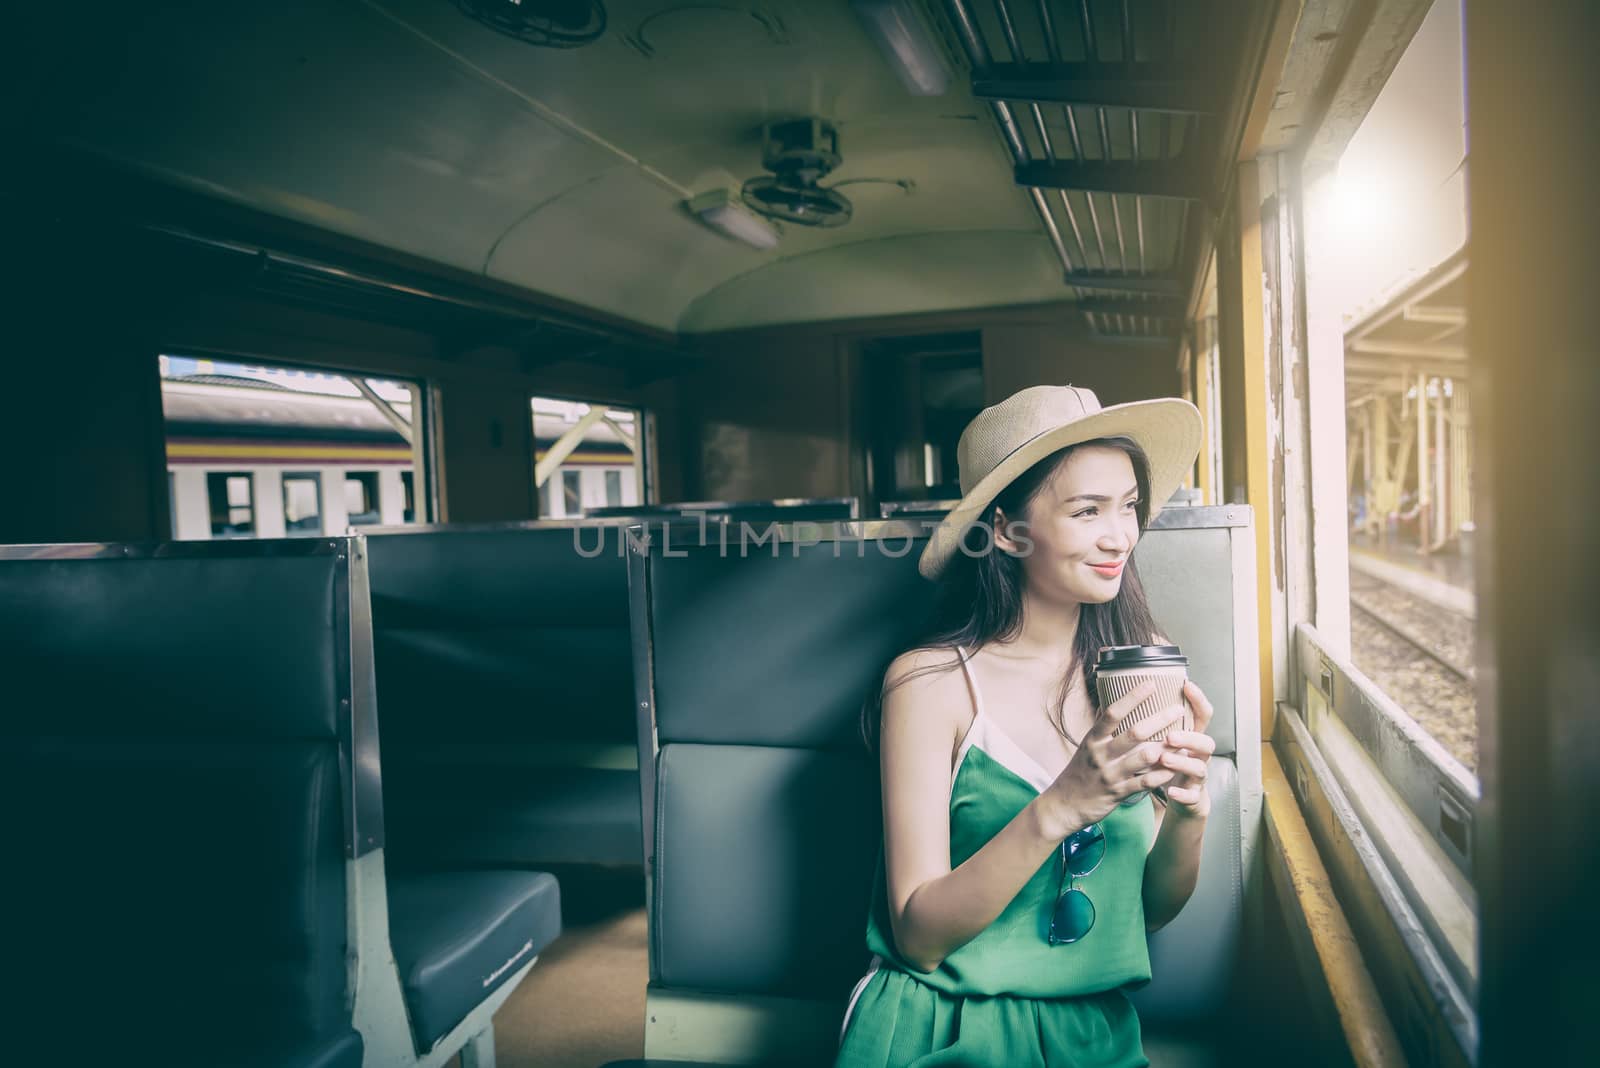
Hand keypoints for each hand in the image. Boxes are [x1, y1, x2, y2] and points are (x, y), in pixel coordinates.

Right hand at [1038, 681, 1184, 837]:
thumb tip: (1111, 705)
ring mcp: (1110, 774)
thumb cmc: (1078, 773)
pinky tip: (1175, 766)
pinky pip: (1145, 782)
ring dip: (1166, 747)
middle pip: (1134, 733)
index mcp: (1092, 739)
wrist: (1065, 805)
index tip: (1150, 684)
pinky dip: (1161, 774)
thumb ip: (1101, 730)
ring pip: (1144, 757)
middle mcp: (1101, 754)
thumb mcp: (1085, 747)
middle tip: (1177, 709)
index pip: (1113, 713)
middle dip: (1159, 720)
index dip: (1132, 697)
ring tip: (1184, 738)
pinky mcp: (1118, 793)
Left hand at [1159, 680, 1215, 818]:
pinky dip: (1182, 793)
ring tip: (1164, 759)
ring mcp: (1197, 777)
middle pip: (1206, 743)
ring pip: (1199, 768)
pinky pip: (1191, 796)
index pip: (1203, 716)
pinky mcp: (1192, 796)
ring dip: (1182, 763)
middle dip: (1190, 738)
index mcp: (1192, 738)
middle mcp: (1198, 756)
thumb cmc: (1169, 763)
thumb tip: (1130, 692)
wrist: (1183, 797)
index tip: (1187, 686)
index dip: (1199, 701)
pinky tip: (1170, 791)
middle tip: (1170, 736)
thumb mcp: (1165, 740)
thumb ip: (1156, 721)